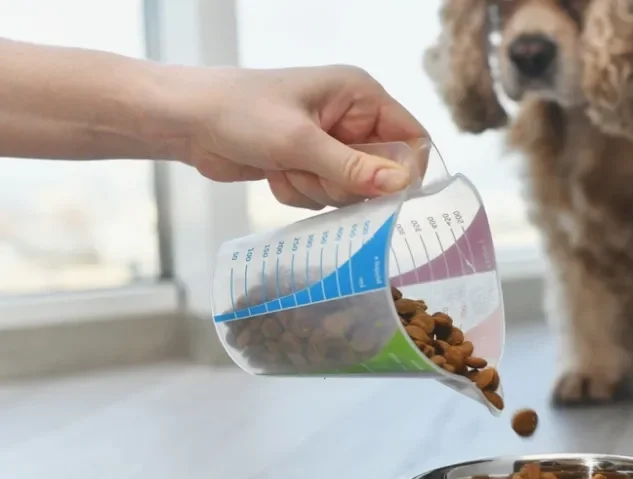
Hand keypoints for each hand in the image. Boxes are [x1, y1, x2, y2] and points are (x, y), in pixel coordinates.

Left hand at [183, 64, 427, 208]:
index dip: (405, 170)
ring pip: (352, 189)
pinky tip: (275, 173)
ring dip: (318, 189)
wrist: (185, 121)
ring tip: (285, 167)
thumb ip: (352, 168)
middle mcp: (352, 117)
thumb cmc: (239, 113)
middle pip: (382, 172)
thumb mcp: (299, 142)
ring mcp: (331, 142)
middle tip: (312, 171)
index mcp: (360, 95)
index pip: (412, 137)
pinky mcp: (311, 163)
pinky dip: (301, 192)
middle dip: (345, 183)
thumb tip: (400, 186)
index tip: (385, 196)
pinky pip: (326, 195)